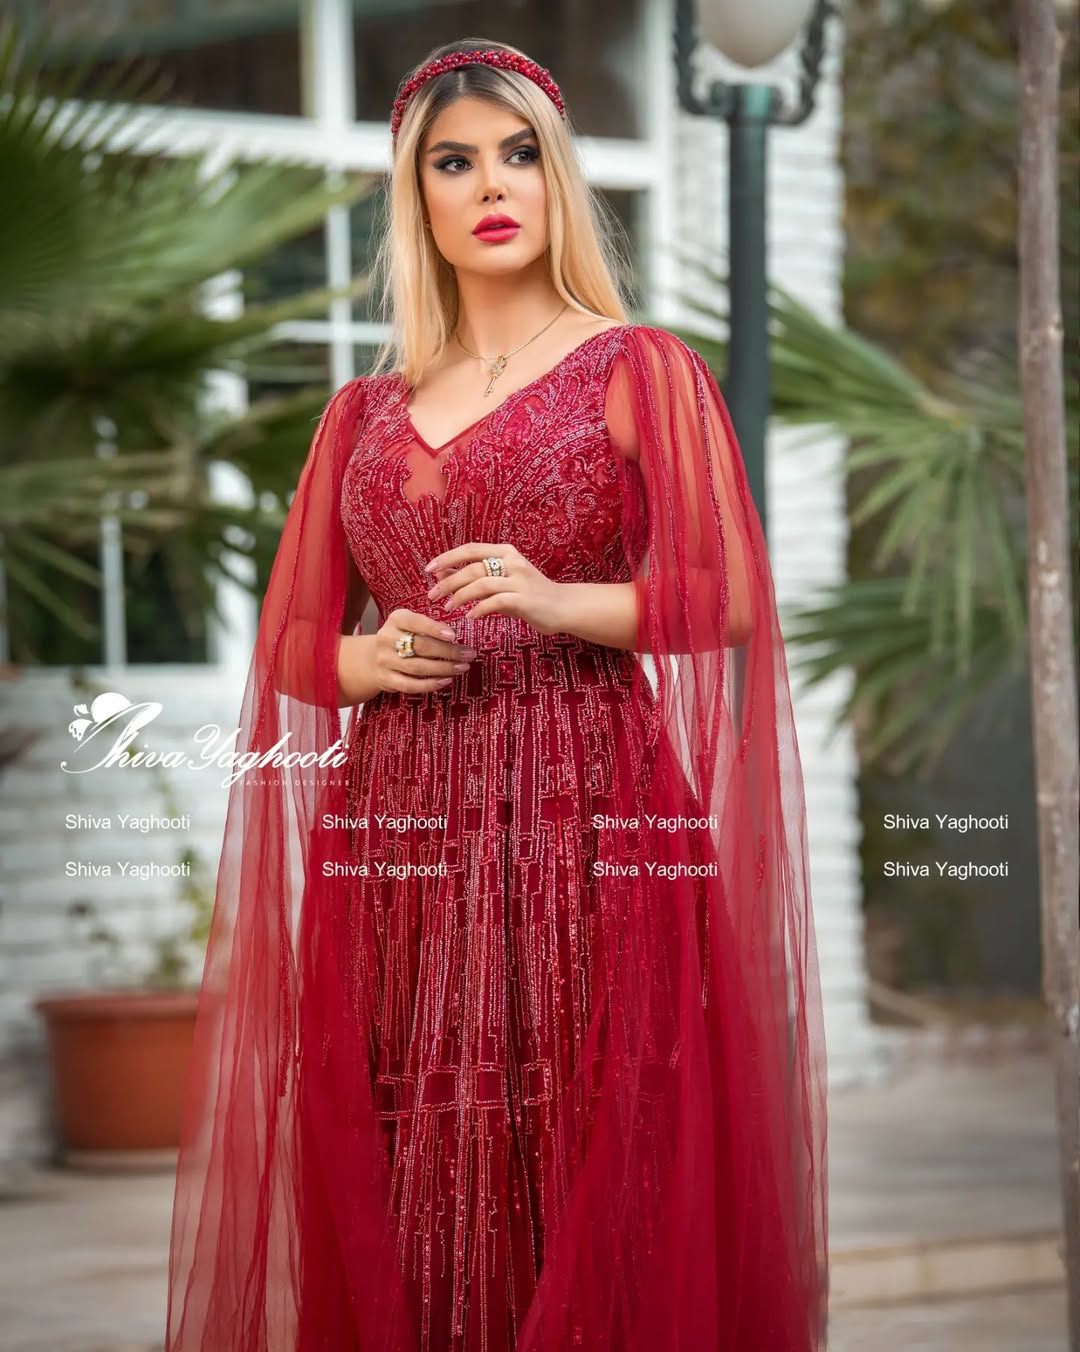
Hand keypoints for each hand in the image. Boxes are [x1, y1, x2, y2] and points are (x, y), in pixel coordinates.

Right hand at [371, 609, 477, 694]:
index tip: (453, 635)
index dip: (434, 629)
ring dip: (444, 668)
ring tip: (462, 667)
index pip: (415, 622)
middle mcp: (387, 638)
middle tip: (468, 654)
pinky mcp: (386, 679)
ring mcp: (384, 660)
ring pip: (418, 667)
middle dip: (448, 651)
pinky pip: (410, 685)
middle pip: (421, 646)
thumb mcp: (411, 625)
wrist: (374, 657)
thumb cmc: (402, 638)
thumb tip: (453, 635)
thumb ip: (429, 626)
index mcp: (396, 620)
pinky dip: (430, 684)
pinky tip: (446, 680)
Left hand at [424, 544, 563, 633]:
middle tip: (432, 596)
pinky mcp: (524, 599)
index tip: (429, 570)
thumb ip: (473, 578)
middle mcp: (512, 562)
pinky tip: (471, 617)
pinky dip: (479, 609)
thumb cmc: (528, 595)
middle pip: (472, 568)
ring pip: (481, 583)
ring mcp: (519, 580)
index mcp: (505, 552)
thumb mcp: (499, 582)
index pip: (470, 549)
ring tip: (448, 608)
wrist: (562, 607)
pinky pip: (495, 602)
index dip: (447, 558)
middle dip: (448, 582)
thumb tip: (441, 574)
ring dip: (460, 596)